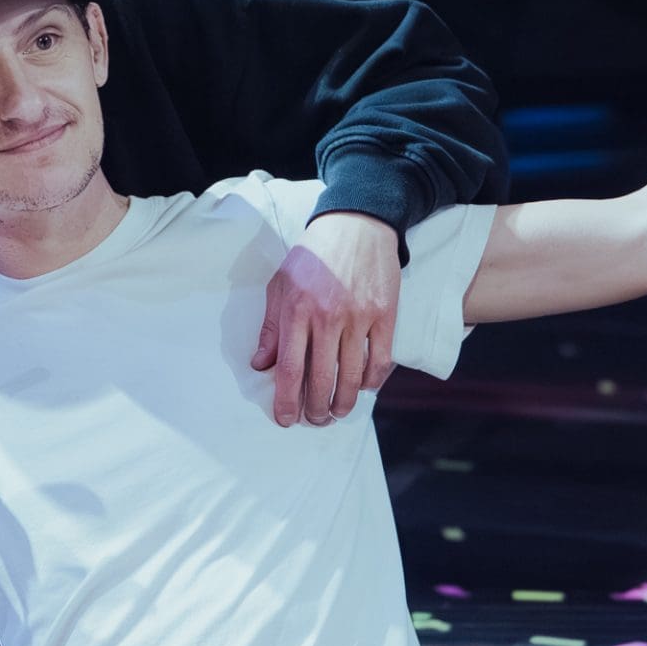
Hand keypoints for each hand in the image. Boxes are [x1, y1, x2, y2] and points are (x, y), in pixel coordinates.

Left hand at [252, 212, 400, 425]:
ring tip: (337, 412)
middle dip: (316, 409)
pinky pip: (380, 360)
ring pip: (352, 376)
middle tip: (314, 420)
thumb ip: (271, 327)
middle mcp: (328, 317)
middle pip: (322, 379)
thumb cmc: (313, 255)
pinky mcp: (385, 315)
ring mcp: (359, 317)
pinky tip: (365, 387)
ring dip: (344, 403)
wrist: (356, 225)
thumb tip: (261, 364)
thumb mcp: (281, 284)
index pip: (290, 368)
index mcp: (297, 310)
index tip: (286, 419)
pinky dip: (372, 381)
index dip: (287, 400)